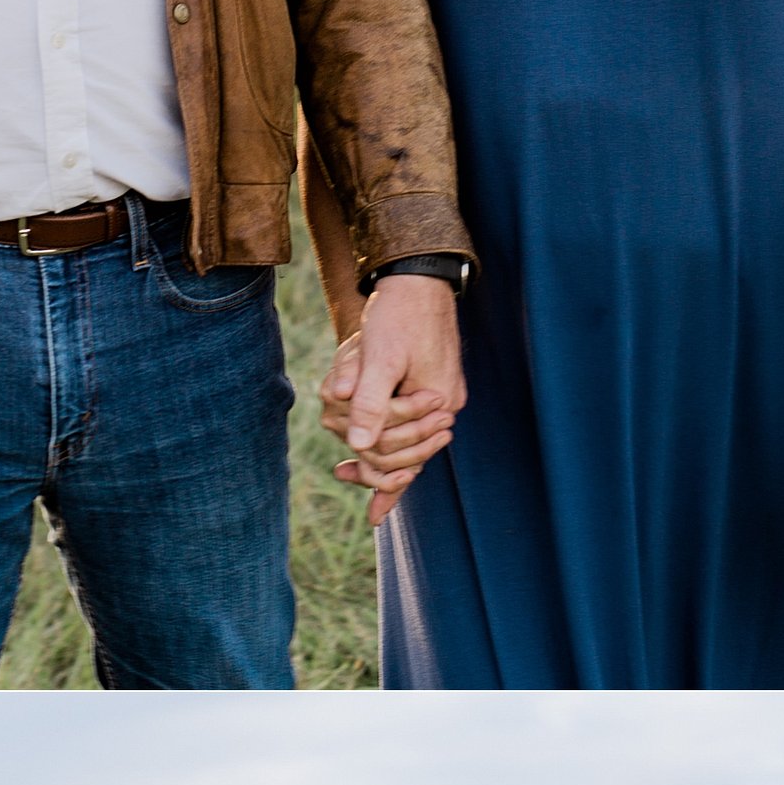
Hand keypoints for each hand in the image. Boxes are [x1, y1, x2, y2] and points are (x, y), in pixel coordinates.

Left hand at [318, 275, 464, 525]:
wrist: (416, 278)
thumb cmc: (398, 315)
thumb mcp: (379, 358)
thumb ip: (371, 402)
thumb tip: (359, 445)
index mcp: (438, 400)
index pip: (407, 454)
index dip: (384, 479)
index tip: (365, 505)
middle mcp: (444, 402)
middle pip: (401, 447)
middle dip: (370, 445)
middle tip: (341, 458)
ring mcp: (436, 395)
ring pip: (395, 431)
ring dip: (365, 421)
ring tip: (340, 404)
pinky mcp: (424, 384)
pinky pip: (402, 420)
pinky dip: (385, 435)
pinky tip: (368, 462)